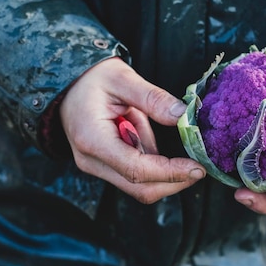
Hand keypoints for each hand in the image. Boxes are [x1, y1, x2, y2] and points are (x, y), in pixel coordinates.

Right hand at [59, 57, 205, 203]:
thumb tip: (182, 116)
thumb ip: (152, 97)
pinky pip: (133, 174)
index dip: (170, 172)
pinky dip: (153, 164)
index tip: (197, 168)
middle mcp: (91, 160)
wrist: (66, 83)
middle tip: (199, 167)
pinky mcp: (103, 165)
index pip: (136, 170)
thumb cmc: (90, 78)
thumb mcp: (122, 77)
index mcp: (92, 140)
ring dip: (164, 172)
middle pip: (139, 188)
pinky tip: (153, 140)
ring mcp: (95, 166)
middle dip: (173, 181)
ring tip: (167, 141)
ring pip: (138, 186)